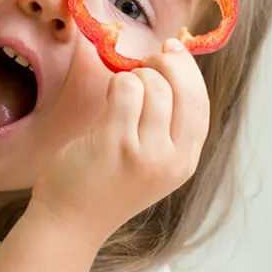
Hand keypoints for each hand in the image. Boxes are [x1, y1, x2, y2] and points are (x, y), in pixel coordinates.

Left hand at [30, 40, 210, 246]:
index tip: (173, 50)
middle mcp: (171, 160)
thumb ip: (166, 125)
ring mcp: (145, 153)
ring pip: (153, 86)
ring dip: (134, 77)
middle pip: (185, 91)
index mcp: (185, 162)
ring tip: (119, 93)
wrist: (70, 221)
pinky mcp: (115, 143)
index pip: (201, 105)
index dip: (189, 72)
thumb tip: (172, 64)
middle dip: (167, 65)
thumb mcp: (151, 162)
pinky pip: (125, 90)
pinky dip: (116, 83)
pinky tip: (107, 99)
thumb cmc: (105, 184)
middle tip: (144, 63)